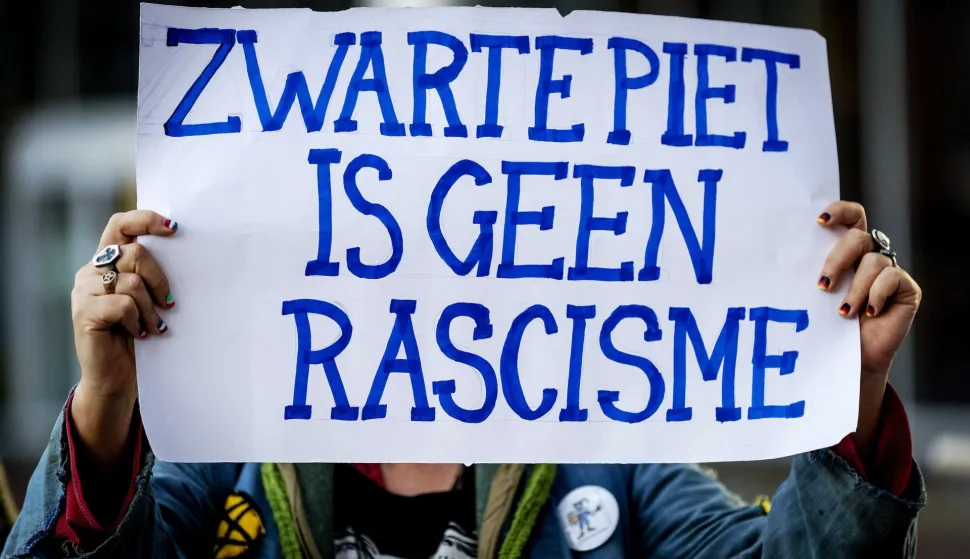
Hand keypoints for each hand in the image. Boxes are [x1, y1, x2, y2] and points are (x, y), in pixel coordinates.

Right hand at [71, 210, 176, 469]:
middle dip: (160, 277)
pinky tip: (139, 334)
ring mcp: (84, 291)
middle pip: (134, 252)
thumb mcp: (147, 299)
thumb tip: (185, 248)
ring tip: (154, 326)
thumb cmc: (138, 334)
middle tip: (170, 302)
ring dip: (151, 307)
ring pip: (131, 281)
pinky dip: (138, 320)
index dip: (145, 219)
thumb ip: (150, 274)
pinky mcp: (84, 312)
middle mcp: (90, 271)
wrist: (116, 376)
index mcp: (105, 261)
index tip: (174, 227)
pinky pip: (123, 304)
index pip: (119, 224)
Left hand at [816, 201, 920, 454]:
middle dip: (837, 259)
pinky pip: (893, 278)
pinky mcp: (905, 289)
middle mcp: (868, 255)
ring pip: (874, 260)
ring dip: (855, 287)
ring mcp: (889, 271)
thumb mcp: (808, 295)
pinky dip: (876, 294)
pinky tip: (867, 313)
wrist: (845, 360)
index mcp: (845, 249)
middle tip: (822, 284)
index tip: (819, 221)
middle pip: (858, 236)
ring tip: (842, 312)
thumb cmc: (822, 325)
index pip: (850, 216)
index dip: (839, 211)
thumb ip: (801, 273)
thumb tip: (765, 257)